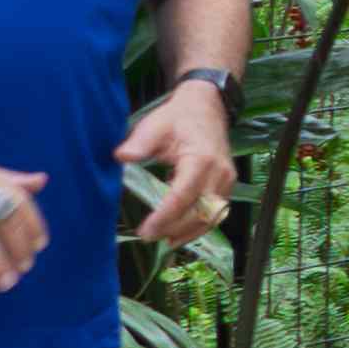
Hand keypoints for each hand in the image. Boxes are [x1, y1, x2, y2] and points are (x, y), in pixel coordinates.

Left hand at [115, 87, 235, 255]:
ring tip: (166, 240)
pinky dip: (200, 224)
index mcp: (201, 159)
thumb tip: (121, 157)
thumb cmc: (179, 117)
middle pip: (200, 212)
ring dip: (190, 232)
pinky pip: (217, 211)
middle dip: (175, 228)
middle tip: (149, 236)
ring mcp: (227, 180)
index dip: (165, 217)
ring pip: (212, 216)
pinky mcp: (227, 184)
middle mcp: (220, 173)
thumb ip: (139, 143)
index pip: (183, 197)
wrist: (206, 106)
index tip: (145, 230)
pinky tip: (181, 231)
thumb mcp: (155, 126)